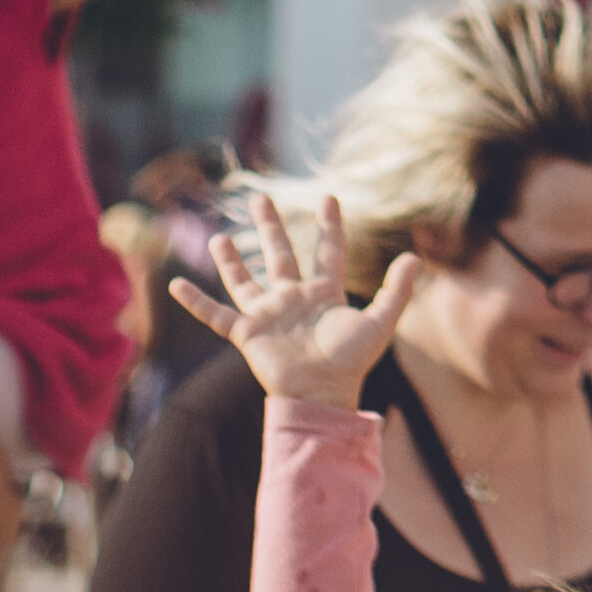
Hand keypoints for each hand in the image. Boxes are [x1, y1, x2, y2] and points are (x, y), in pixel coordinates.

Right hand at [172, 188, 421, 409]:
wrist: (322, 394)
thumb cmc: (351, 362)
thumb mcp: (379, 322)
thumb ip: (396, 290)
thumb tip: (415, 257)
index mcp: (324, 294)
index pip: (327, 251)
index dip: (329, 226)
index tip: (330, 197)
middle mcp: (293, 299)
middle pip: (280, 255)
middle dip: (271, 228)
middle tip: (262, 199)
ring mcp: (268, 314)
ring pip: (245, 280)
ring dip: (232, 260)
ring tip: (219, 236)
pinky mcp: (247, 332)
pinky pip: (216, 314)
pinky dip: (195, 301)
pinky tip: (176, 285)